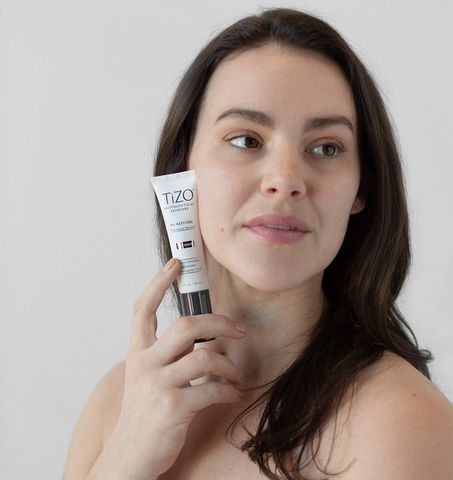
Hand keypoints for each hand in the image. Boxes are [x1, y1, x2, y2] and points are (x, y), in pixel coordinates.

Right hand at [99, 258, 245, 478]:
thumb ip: (166, 356)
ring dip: (229, 365)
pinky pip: (213, 389)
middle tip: (239, 328)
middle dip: (220, 322)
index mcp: (138, 353)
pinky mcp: (173, 407)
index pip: (143, 309)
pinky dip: (229, 390)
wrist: (129, 458)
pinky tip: (232, 394)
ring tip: (235, 375)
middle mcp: (145, 364)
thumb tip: (203, 340)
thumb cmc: (144, 413)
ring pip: (206, 356)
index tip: (176, 263)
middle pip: (187, 325)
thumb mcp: (146, 379)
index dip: (159, 283)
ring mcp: (158, 385)